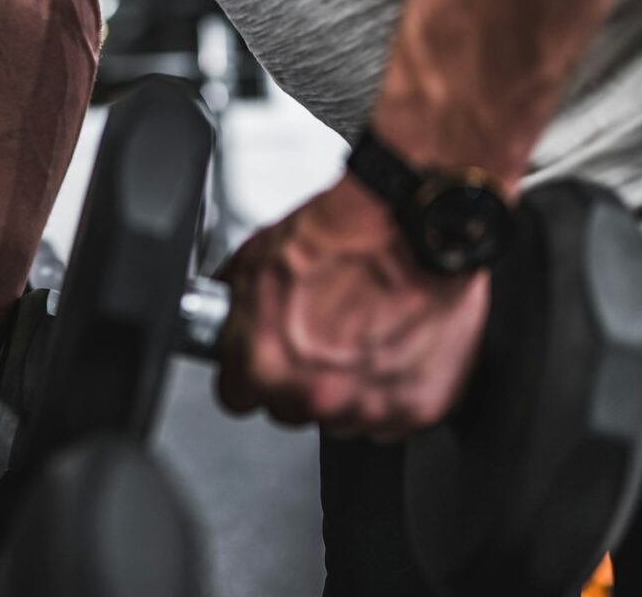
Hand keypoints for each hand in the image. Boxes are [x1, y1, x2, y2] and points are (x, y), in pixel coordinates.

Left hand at [216, 175, 487, 439]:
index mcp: (265, 363)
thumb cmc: (345, 234)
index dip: (249, 373)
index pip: (236, 397)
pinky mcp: (416, 407)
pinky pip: (392, 416)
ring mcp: (367, 406)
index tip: (262, 359)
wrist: (413, 223)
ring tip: (362, 333)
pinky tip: (393, 343)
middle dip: (299, 378)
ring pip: (342, 416)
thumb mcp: (255, 259)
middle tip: (322, 334)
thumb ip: (235, 309)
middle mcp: (314, 394)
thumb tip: (225, 321)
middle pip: (290, 409)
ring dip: (347, 386)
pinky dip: (393, 388)